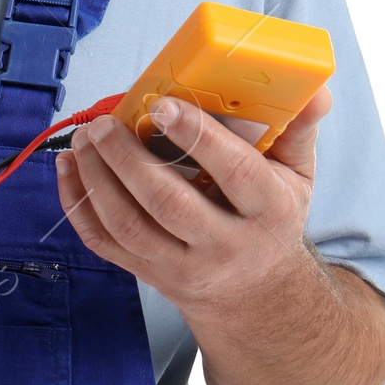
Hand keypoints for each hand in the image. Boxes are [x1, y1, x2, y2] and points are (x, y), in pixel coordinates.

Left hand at [53, 86, 333, 316]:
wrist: (256, 296)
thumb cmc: (270, 218)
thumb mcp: (296, 177)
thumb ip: (299, 129)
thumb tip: (317, 88)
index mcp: (268, 213)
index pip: (235, 174)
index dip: (199, 137)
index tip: (164, 105)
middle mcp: (225, 246)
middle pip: (168, 204)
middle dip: (129, 159)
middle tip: (105, 122)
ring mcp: (182, 266)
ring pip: (129, 226)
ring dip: (97, 178)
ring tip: (84, 138)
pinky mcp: (148, 274)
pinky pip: (104, 243)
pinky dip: (77, 204)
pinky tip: (68, 167)